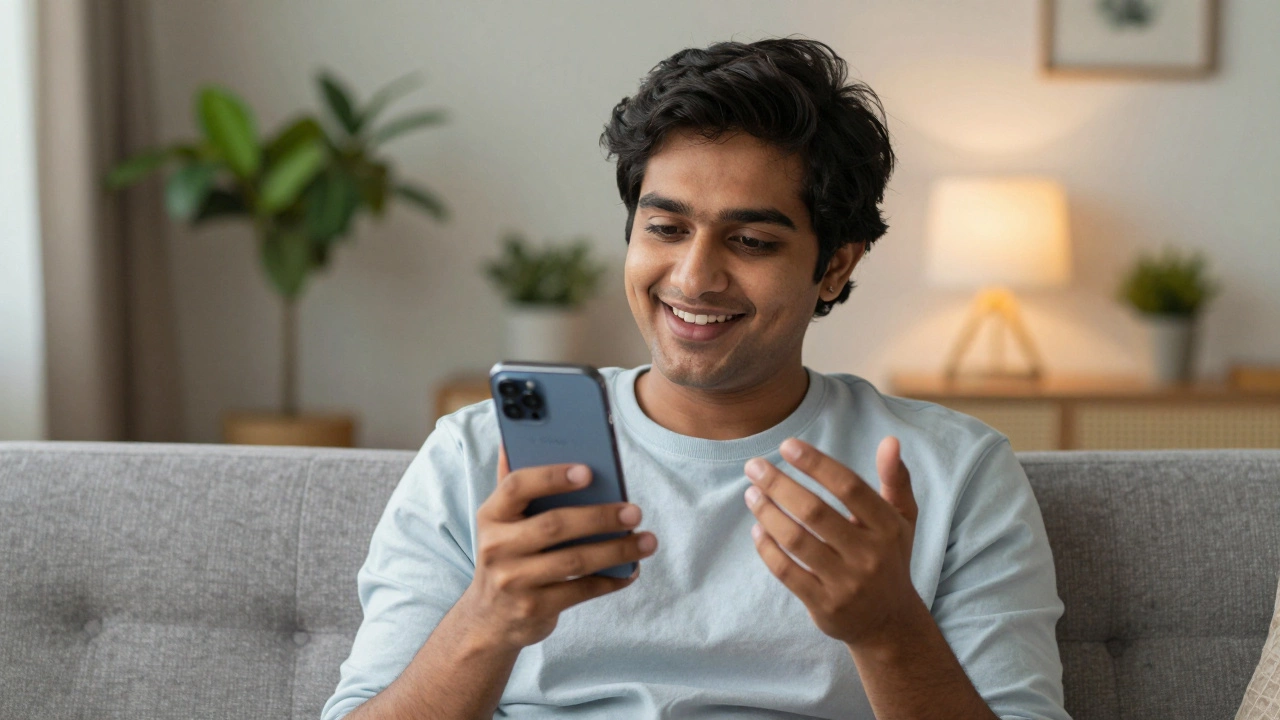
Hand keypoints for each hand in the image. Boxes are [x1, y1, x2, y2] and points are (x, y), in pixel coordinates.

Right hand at [460, 445, 657, 650]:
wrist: (487, 619)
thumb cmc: (505, 554)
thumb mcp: (500, 520)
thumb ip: (512, 483)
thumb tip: (513, 438)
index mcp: (491, 515)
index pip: (517, 486)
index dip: (552, 476)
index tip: (588, 471)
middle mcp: (496, 547)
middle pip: (554, 525)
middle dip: (599, 516)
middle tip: (635, 510)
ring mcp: (514, 581)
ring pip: (573, 561)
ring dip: (616, 550)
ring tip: (647, 541)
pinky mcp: (534, 608)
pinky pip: (580, 591)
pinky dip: (610, 581)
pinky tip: (631, 571)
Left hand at [744, 436, 919, 649]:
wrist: (889, 622)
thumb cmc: (889, 557)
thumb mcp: (901, 519)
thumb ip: (896, 479)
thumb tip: (890, 441)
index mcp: (888, 527)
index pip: (849, 487)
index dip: (816, 463)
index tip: (786, 446)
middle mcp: (869, 556)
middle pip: (814, 512)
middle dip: (779, 484)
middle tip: (754, 466)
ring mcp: (846, 583)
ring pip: (796, 541)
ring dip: (767, 513)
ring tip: (751, 494)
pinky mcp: (824, 606)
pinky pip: (786, 571)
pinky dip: (766, 548)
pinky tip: (757, 528)